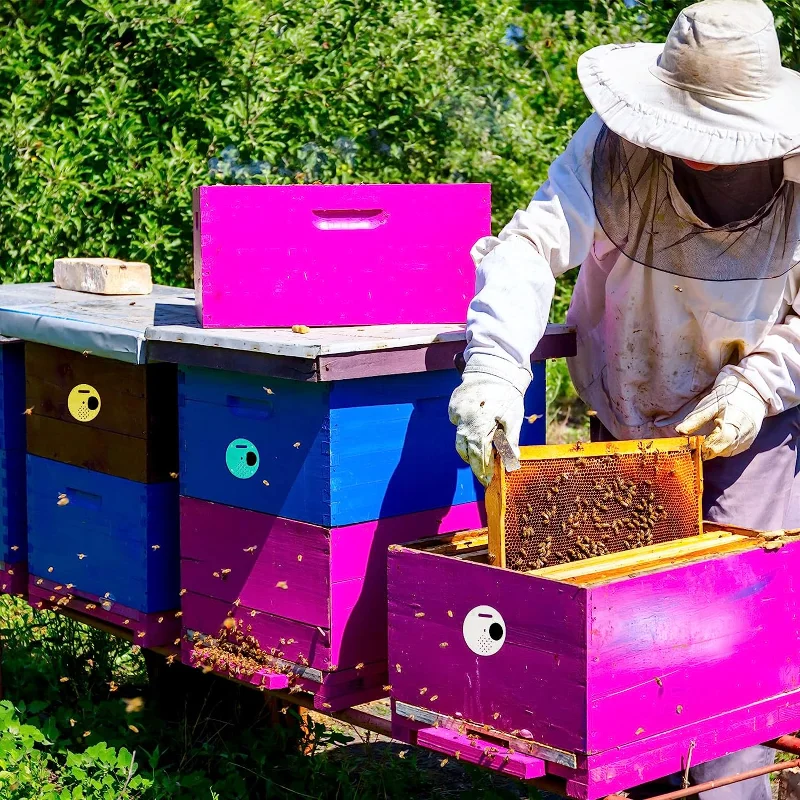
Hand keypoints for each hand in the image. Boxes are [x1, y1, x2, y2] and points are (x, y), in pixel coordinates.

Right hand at [448, 371, 523, 485]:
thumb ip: (510, 441)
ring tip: (481, 454)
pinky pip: (457, 424)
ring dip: (469, 449)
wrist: (494, 368)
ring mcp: (456, 411)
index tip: (486, 481)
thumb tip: (512, 462)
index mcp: (481, 422)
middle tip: (484, 472)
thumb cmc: (507, 395)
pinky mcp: (453, 406)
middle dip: (474, 463)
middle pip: (465, 449)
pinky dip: (466, 430)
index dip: (482, 469)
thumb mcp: (513, 418)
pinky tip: (477, 427)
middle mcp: (464, 418)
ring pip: (459, 438)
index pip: (479, 453)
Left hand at [675, 373, 767, 458]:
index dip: (701, 447)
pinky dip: (722, 447)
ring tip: (709, 435)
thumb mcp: (711, 405)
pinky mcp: (747, 443)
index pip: (714, 446)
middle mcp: (742, 436)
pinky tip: (718, 436)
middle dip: (705, 448)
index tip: (691, 443)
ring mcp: (746, 441)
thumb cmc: (729, 397)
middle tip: (697, 440)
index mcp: (732, 425)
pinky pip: (731, 451)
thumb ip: (696, 420)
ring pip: (724, 453)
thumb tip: (679, 431)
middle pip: (719, 452)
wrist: (752, 394)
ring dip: (714, 447)